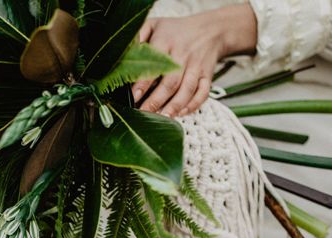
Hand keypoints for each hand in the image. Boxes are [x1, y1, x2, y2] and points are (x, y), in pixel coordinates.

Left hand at [132, 4, 257, 117]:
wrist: (209, 30)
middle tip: (144, 113)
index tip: (134, 96)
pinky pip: (203, 93)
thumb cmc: (176, 31)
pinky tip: (181, 113)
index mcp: (167, 41)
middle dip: (157, 100)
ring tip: (163, 118)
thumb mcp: (154, 25)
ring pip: (187, 90)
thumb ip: (138, 36)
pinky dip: (193, 105)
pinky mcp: (207, 76)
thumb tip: (123, 55)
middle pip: (171, 82)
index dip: (144, 81)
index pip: (155, 63)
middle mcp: (183, 55)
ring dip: (175, 106)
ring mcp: (196, 67)